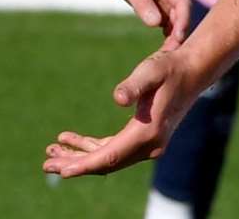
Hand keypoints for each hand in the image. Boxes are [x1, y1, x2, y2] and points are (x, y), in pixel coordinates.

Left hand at [42, 49, 204, 177]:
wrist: (193, 71)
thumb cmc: (170, 68)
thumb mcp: (151, 70)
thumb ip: (134, 85)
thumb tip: (118, 99)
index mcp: (148, 133)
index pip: (110, 155)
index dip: (84, 164)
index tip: (62, 171)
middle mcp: (149, 146)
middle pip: (106, 162)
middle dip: (75, 164)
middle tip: (45, 164)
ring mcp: (147, 145)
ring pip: (108, 157)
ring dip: (80, 156)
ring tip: (51, 151)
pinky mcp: (143, 138)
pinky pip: (113, 148)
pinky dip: (91, 147)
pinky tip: (70, 139)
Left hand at [99, 0, 191, 49]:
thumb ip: (140, 3)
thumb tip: (155, 23)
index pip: (183, 2)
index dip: (183, 21)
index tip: (178, 39)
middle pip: (183, 13)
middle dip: (179, 33)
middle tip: (170, 54)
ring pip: (177, 19)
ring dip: (174, 35)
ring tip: (166, 54)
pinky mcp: (163, 4)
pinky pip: (170, 20)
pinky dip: (168, 32)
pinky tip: (163, 47)